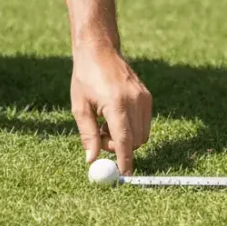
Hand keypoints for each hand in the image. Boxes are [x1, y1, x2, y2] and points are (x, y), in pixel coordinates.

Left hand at [70, 44, 151, 174]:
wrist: (99, 50)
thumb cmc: (85, 77)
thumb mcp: (79, 107)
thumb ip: (87, 135)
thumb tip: (91, 160)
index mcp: (116, 103)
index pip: (124, 140)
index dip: (124, 160)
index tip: (123, 175)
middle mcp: (134, 101)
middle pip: (136, 141)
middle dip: (120, 147)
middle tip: (101, 138)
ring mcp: (143, 98)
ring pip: (142, 134)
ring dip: (126, 138)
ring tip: (105, 123)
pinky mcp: (147, 96)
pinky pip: (144, 122)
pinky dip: (131, 127)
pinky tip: (114, 115)